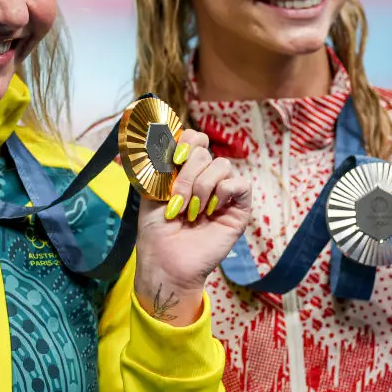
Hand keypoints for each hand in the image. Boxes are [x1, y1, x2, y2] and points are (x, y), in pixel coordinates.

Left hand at [134, 129, 251, 326]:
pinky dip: (223, 192)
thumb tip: (165, 131)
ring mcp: (223, 192)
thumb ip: (161, 161)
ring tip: (191, 212)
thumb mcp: (151, 189)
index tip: (173, 157)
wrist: (166, 259)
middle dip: (186, 175)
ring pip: (222, 165)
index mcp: (184, 170)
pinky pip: (240, 184)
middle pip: (204, 151)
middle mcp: (205, 177)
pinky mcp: (238, 208)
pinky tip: (210, 210)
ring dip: (201, 187)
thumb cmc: (156, 228)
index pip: (194, 138)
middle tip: (177, 201)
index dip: (185, 141)